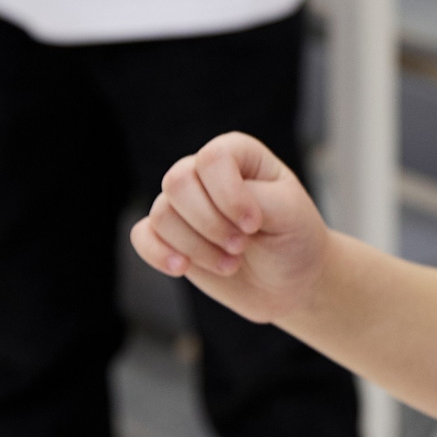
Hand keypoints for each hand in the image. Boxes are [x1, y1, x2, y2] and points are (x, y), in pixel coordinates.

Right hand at [130, 132, 331, 326]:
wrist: (291, 281)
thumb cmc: (295, 238)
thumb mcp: (290, 213)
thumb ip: (252, 198)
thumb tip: (210, 204)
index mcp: (237, 154)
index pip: (212, 159)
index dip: (228, 194)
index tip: (254, 224)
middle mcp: (205, 174)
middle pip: (177, 182)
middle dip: (210, 223)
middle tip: (241, 246)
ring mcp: (185, 205)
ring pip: (162, 214)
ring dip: (197, 247)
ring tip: (231, 263)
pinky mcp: (170, 237)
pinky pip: (142, 236)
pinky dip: (158, 254)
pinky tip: (183, 268)